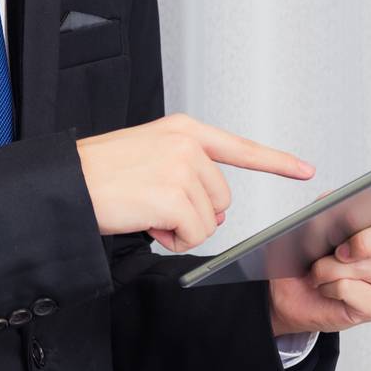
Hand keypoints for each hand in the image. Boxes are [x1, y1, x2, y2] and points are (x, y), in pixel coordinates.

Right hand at [75, 113, 315, 252]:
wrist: (66, 184)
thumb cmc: (99, 175)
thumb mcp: (149, 156)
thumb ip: (188, 172)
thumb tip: (214, 211)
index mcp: (183, 130)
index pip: (239, 147)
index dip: (275, 162)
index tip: (305, 170)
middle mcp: (187, 144)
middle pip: (223, 199)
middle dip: (194, 214)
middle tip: (153, 208)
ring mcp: (181, 168)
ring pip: (209, 221)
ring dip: (180, 229)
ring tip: (145, 212)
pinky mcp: (173, 195)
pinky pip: (193, 236)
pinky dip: (171, 241)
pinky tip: (145, 224)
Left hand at [267, 194, 370, 337]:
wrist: (294, 286)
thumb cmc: (315, 248)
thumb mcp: (323, 215)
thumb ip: (338, 203)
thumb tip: (341, 199)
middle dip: (363, 238)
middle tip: (338, 248)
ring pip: (365, 264)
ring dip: (329, 265)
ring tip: (321, 268)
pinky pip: (350, 288)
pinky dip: (328, 285)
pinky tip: (327, 287)